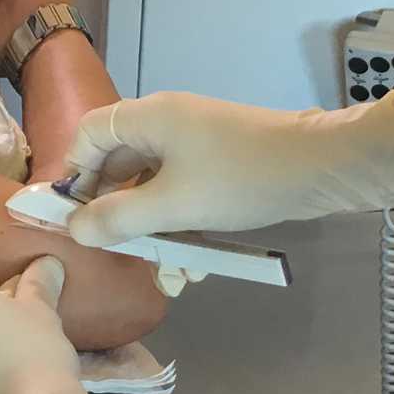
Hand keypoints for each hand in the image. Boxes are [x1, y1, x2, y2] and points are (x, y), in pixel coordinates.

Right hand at [59, 86, 393, 245]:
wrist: (320, 167)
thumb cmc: (241, 179)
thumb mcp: (173, 206)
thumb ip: (118, 219)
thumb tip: (75, 228)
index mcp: (148, 118)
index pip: (88, 135)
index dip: (72, 175)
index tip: (74, 217)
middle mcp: (166, 123)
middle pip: (117, 164)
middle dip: (117, 215)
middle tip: (120, 254)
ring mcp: (194, 143)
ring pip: (152, 187)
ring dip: (154, 231)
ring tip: (168, 275)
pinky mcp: (218, 163)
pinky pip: (182, 193)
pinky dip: (181, 226)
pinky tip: (194, 267)